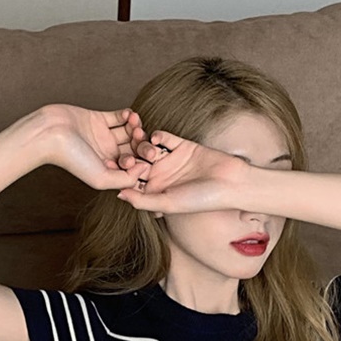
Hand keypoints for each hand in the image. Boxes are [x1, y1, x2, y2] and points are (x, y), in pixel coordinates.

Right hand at [40, 104, 147, 190]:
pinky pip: (118, 117)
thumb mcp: (101, 178)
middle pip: (133, 149)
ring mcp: (102, 136)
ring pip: (128, 132)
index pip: (132, 167)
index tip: (140, 156)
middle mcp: (106, 154)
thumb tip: (145, 169)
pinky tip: (128, 115)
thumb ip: (126, 179)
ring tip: (134, 123)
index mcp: (107, 170)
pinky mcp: (97, 119)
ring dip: (136, 127)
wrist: (49, 134)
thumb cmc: (72, 159)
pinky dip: (127, 115)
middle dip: (141, 143)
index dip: (141, 161)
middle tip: (141, 137)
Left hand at [115, 129, 248, 213]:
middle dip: (129, 157)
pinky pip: (165, 138)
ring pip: (148, 149)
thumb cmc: (200, 200)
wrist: (230, 183)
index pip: (132, 182)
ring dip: (141, 144)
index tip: (110, 169)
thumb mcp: (167, 203)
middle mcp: (161, 176)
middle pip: (138, 163)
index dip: (121, 176)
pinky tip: (155, 138)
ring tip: (135, 139)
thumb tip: (118, 195)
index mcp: (155, 192)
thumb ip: (142, 200)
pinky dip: (158, 136)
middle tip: (121, 151)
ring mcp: (170, 160)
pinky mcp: (182, 145)